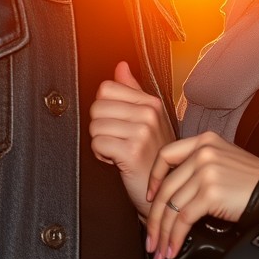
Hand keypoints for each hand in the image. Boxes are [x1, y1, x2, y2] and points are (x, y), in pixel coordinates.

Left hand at [89, 61, 175, 216]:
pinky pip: (98, 144)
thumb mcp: (148, 119)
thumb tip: (121, 67)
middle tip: (117, 140)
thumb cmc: (154, 158)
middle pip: (97, 107)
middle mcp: (149, 114)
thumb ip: (132, 91)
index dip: (104, 108)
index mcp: (151, 103)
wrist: (163, 191)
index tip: (117, 123)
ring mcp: (142, 132)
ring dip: (100, 143)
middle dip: (100, 127)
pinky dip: (101, 155)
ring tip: (118, 150)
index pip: (106, 88)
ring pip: (95, 126)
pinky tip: (116, 160)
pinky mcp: (132, 151)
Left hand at [145, 132, 258, 258]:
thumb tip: (174, 194)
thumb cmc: (254, 182)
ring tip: (160, 250)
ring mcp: (206, 172)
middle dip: (153, 218)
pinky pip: (183, 219)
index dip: (153, 178)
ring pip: (171, 206)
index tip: (149, 197)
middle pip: (166, 188)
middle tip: (150, 238)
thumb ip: (200, 166)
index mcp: (204, 141)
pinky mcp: (211, 193)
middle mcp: (202, 153)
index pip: (166, 155)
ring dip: (163, 233)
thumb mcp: (224, 161)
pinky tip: (174, 248)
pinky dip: (175, 237)